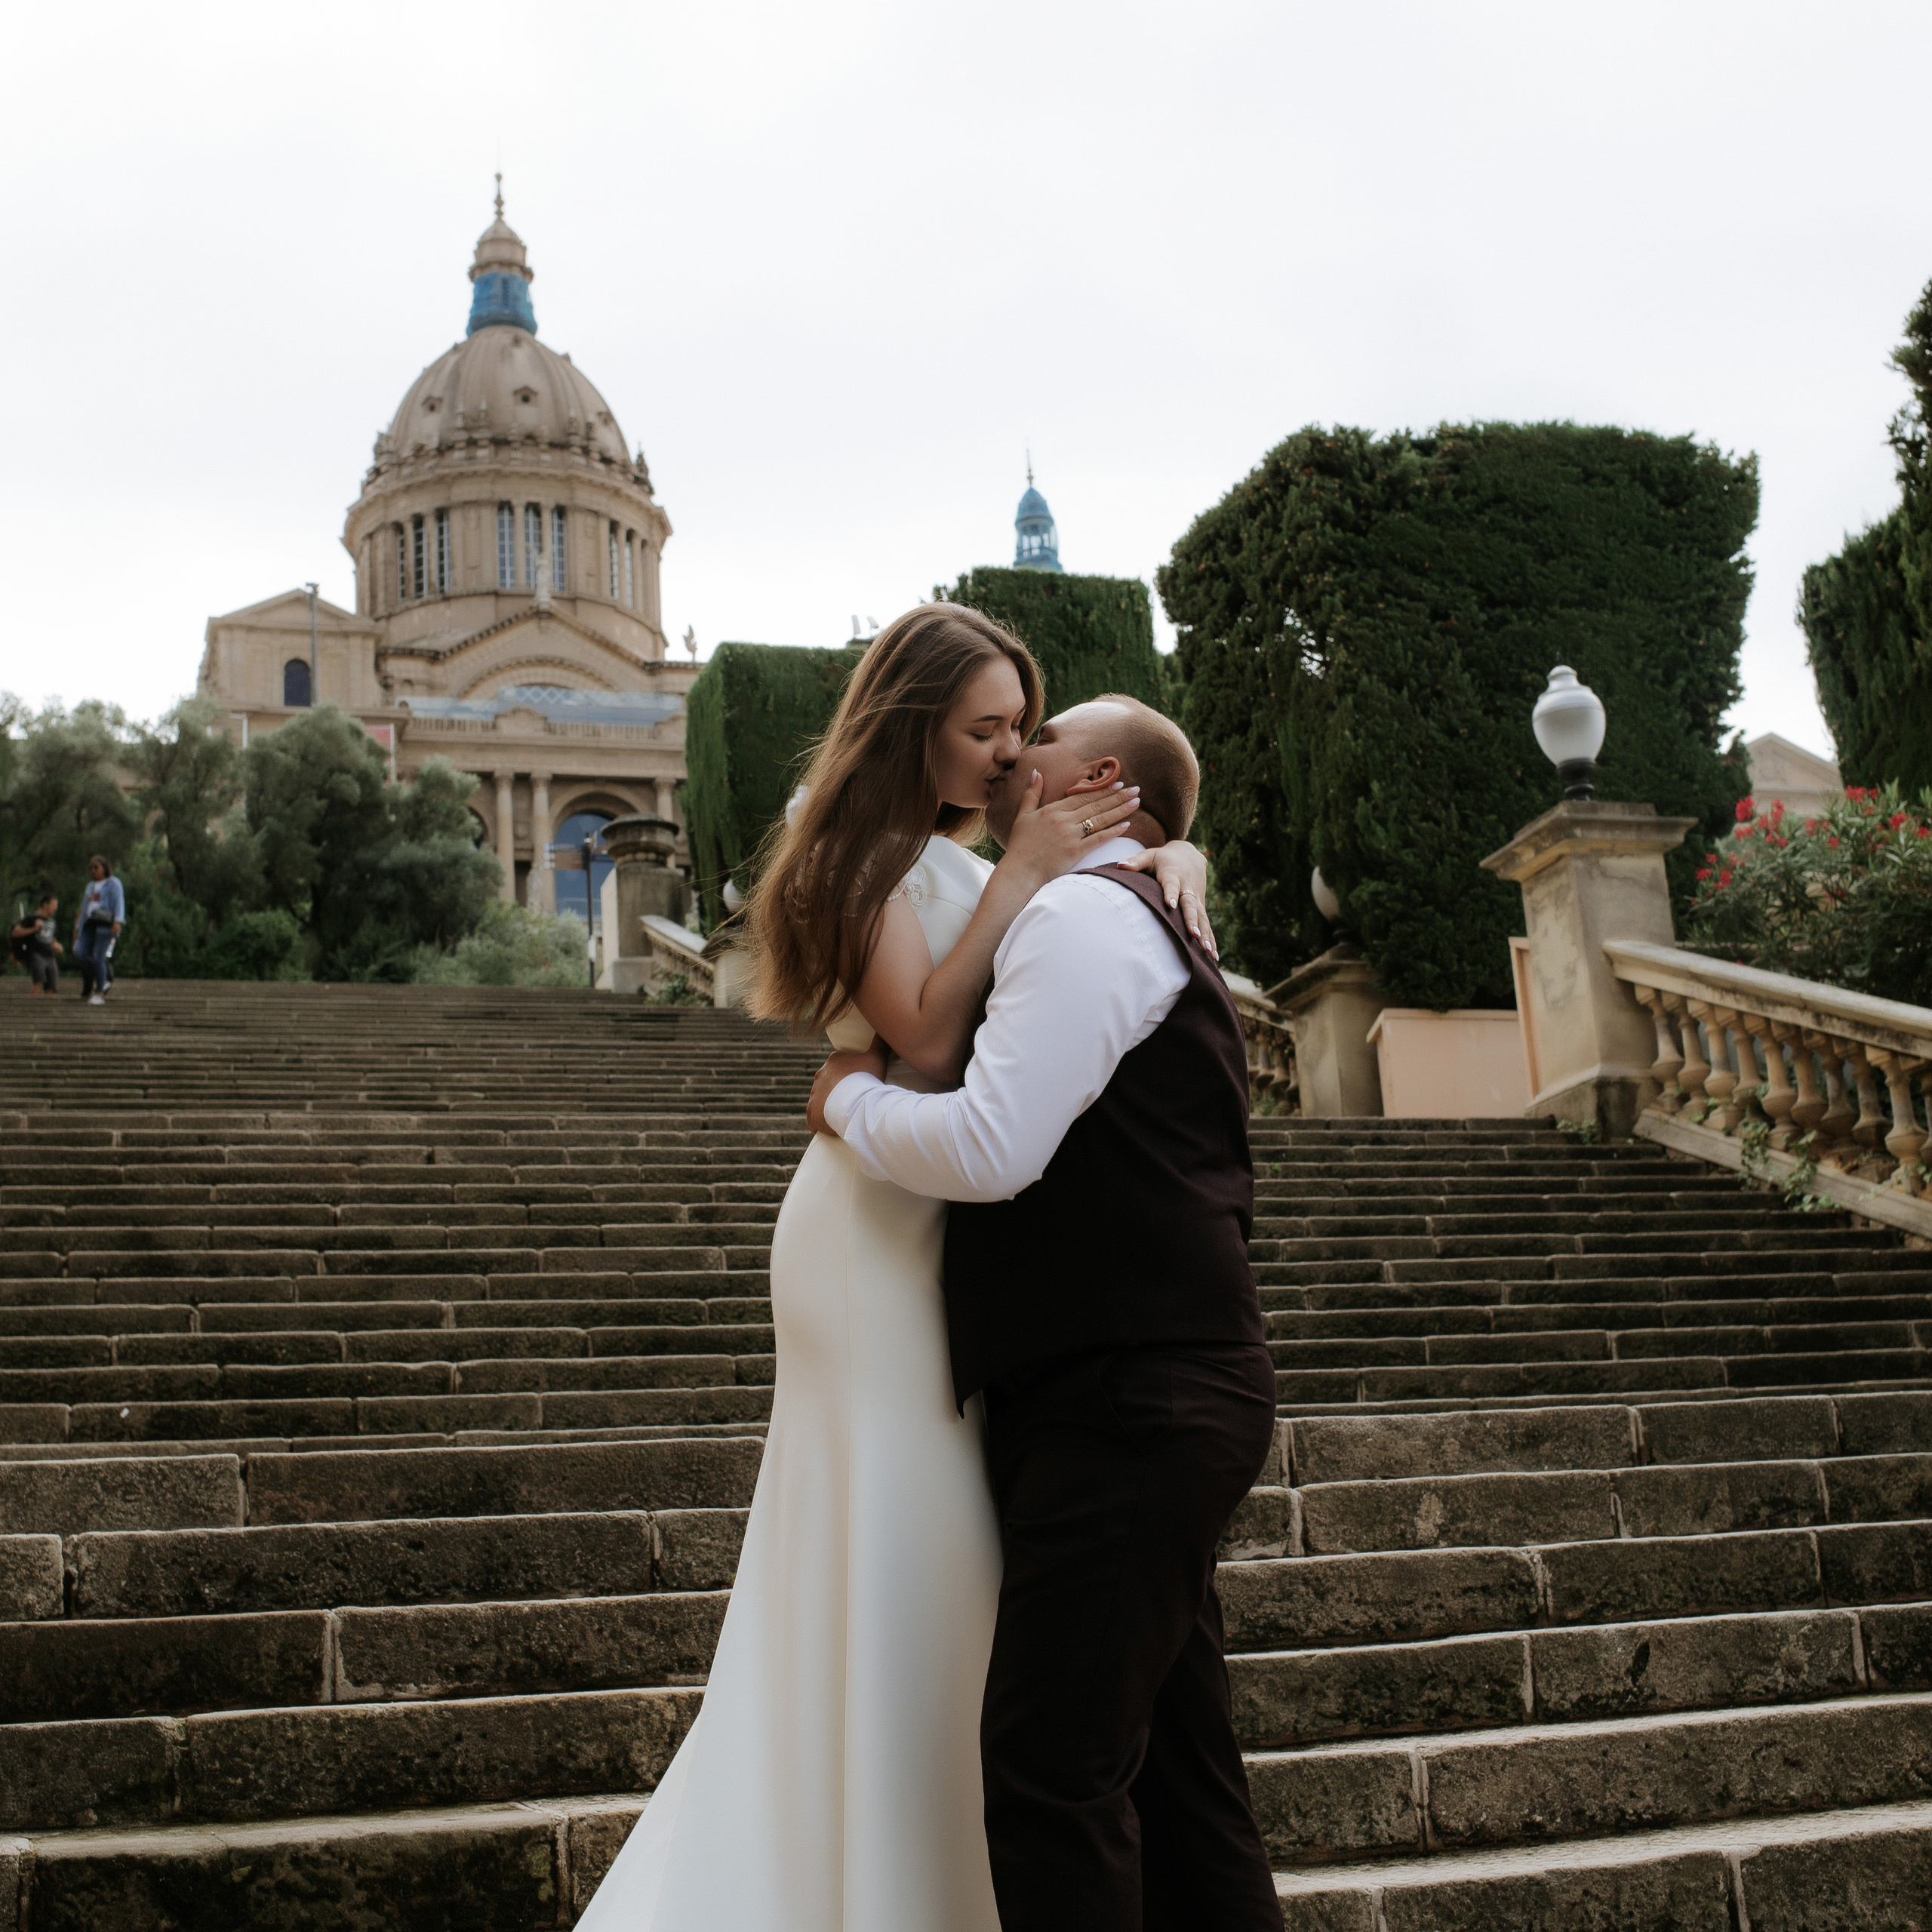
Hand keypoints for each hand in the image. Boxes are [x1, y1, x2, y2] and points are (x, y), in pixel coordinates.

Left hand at [808, 1044, 887, 1135]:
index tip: (859, 1084)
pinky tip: (829, 1127)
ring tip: (845, 1114)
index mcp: (833, 1062)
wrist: (857, 1104)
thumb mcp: (877, 1057)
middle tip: (854, 1100)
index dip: (850, 1077)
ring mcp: (813, 1095)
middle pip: (829, 1084)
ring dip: (829, 1106)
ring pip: (820, 1100)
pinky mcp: (811, 1113)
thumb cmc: (867, 1080)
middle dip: (839, 1091)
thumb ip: (880, 1042)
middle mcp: (819, 1076)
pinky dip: (819, 1122)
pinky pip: (813, 1118)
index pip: (839, 1067)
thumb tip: (885, 1028)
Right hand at [998, 771, 1141, 887]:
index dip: (1102, 789)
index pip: (1082, 796)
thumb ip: (1032, 793)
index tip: (1118, 783)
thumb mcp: (1022, 815)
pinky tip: (1126, 825)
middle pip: (1095, 805)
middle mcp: (1064, 820)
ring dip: (1120, 810)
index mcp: (1053, 809)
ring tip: (1136, 802)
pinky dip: (1113, 831)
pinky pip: (1098, 839)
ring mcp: (1071, 836)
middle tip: (1135, 789)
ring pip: (1100, 819)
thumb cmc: (1020, 845)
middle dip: (1117, 796)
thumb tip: (1037, 772)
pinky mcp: (1076, 852)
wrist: (1020, 871)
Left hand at [1122, 839, 1218, 959]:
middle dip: (1192, 920)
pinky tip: (1214, 956)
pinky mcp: (1201, 906)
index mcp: (1173, 874)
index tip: (1170, 904)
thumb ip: (1136, 861)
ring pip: (1202, 916)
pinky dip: (1211, 938)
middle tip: (1194, 934)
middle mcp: (1187, 887)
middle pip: (1190, 904)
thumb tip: (1120, 866)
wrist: (1190, 854)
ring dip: (1206, 934)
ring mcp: (1196, 898)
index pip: (1171, 884)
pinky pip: (1207, 923)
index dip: (1171, 893)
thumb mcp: (1150, 855)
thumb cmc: (1163, 858)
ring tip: (1207, 951)